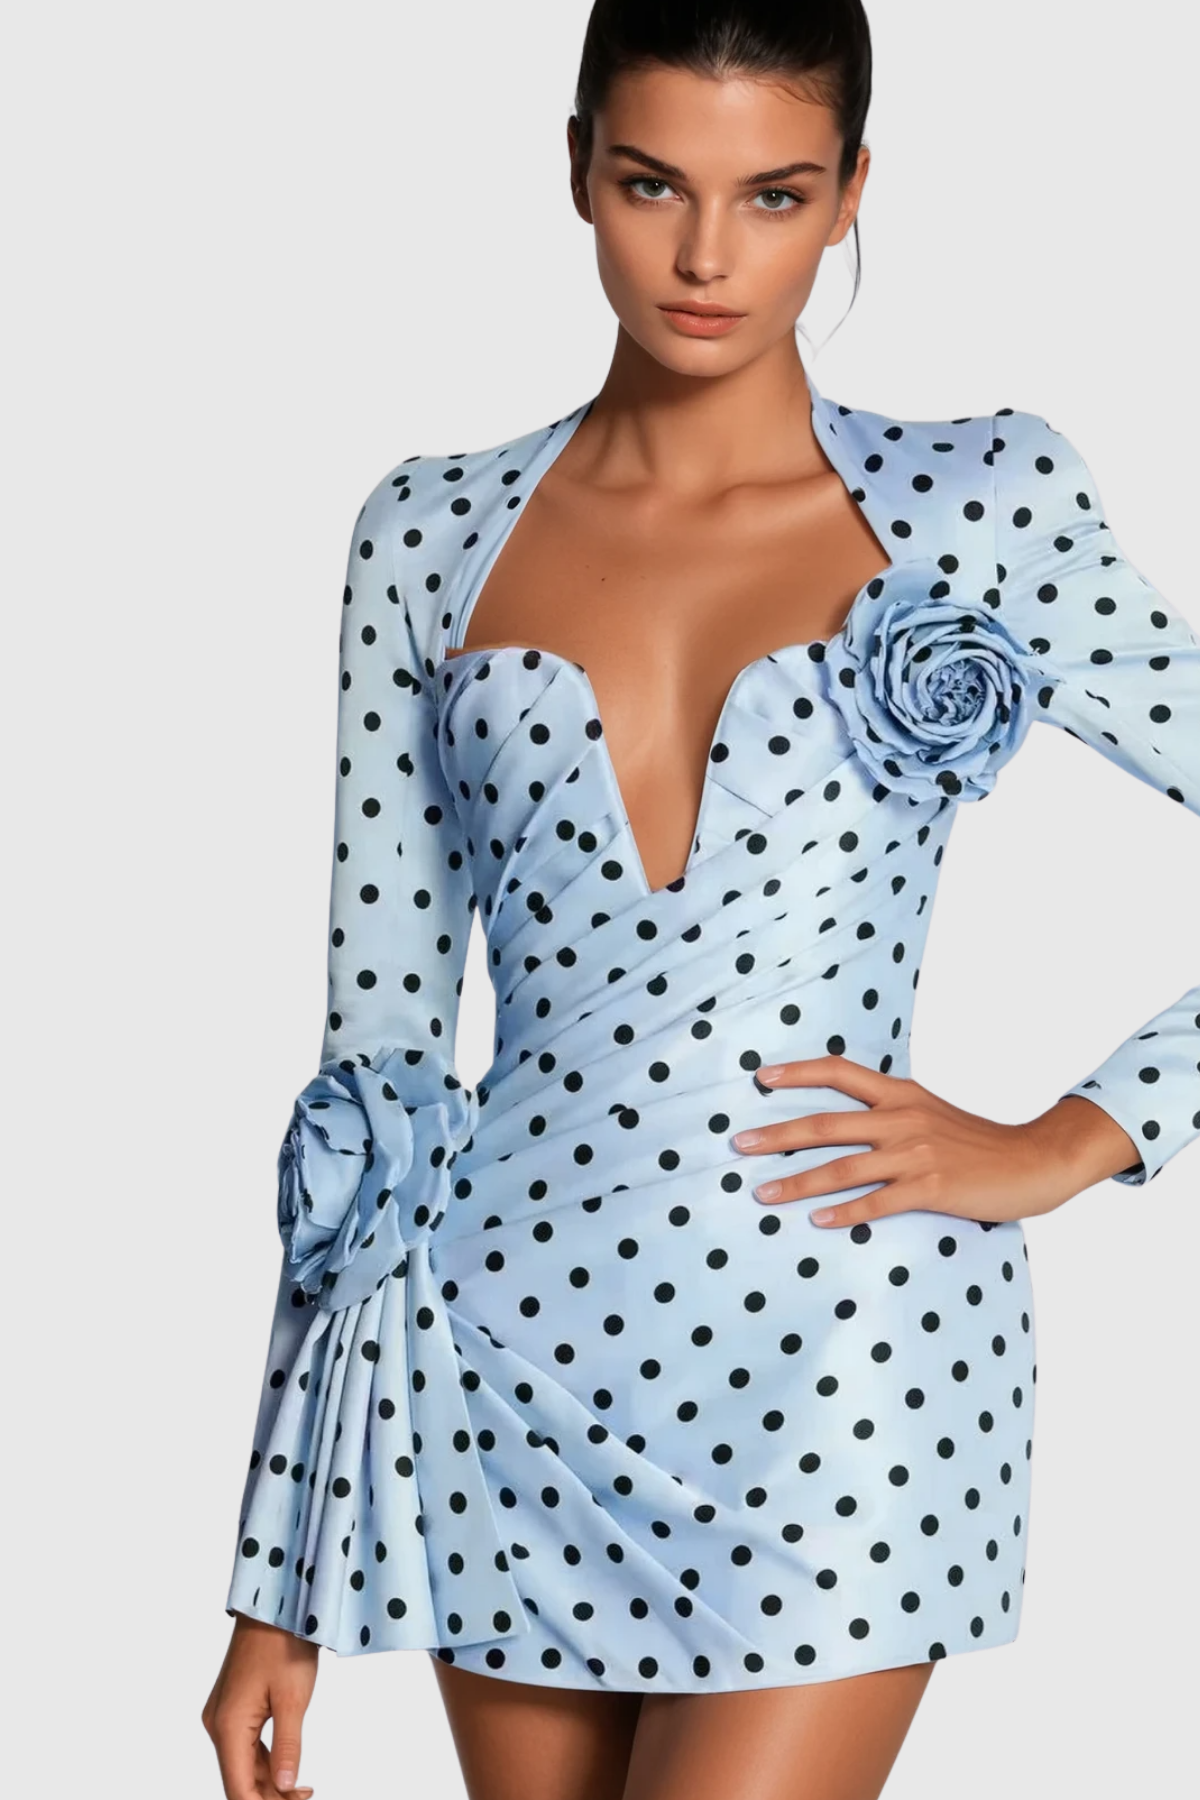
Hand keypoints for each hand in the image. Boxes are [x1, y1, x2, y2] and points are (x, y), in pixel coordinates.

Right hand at [202, 1613, 317, 1798]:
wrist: (274, 1602)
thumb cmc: (284, 1643)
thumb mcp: (293, 1698)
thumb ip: (288, 1748)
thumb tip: (285, 1787)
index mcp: (228, 1726)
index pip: (238, 1789)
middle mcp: (218, 1724)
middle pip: (240, 1780)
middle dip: (270, 1797)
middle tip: (307, 1797)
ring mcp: (223, 1715)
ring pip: (243, 1765)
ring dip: (270, 1783)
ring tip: (306, 1790)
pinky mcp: (233, 1707)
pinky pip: (246, 1746)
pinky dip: (266, 1762)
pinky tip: (290, 1771)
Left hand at [730, 1055, 1102, 1228]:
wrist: (1032, 1160)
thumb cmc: (976, 1141)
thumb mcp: (929, 1111)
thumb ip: (890, 1110)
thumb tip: (845, 1117)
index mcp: (901, 1095)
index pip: (841, 1072)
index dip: (799, 1072)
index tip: (760, 1076)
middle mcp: (902, 1119)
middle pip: (826, 1124)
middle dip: (777, 1134)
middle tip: (738, 1144)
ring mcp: (916, 1154)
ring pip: (843, 1168)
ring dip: (798, 1184)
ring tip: (763, 1195)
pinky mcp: (931, 1188)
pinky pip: (877, 1203)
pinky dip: (845, 1213)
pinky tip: (817, 1222)